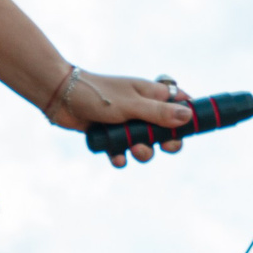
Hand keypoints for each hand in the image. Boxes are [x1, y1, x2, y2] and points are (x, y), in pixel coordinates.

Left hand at [50, 71, 193, 167]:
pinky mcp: (109, 135)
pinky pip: (121, 152)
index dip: (189, 118)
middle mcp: (142, 109)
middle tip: (164, 146)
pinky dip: (121, 157)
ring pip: (144, 144)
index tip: (190, 130)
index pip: (181, 105)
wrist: (61, 96)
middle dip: (167, 142)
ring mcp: (126, 123)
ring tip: (134, 149)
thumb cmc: (99, 94)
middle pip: (166, 132)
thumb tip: (188, 117)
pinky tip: (117, 158)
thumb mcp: (132, 105)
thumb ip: (159, 113)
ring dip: (144, 152)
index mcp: (152, 95)